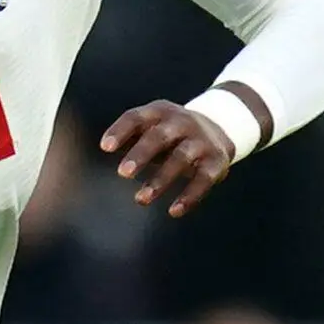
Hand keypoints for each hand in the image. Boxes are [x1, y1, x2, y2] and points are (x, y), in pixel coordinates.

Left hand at [99, 90, 261, 217]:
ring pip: (181, 158)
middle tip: (123, 174)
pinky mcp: (217, 161)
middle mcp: (182, 122)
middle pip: (160, 136)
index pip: (136, 117)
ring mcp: (201, 141)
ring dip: (160, 179)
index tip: (105, 148)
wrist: (219, 128)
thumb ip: (131, 136)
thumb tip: (104, 154)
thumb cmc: (171, 133)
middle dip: (141, 154)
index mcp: (160, 111)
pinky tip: (173, 211)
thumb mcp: (153, 125)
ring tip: (140, 199)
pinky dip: (189, 196)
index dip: (120, 131)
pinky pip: (203, 179)